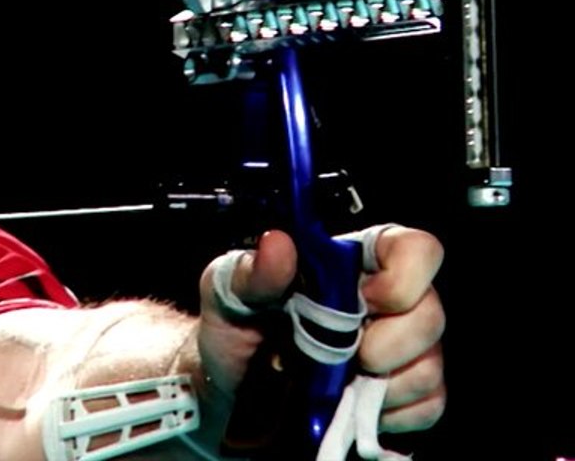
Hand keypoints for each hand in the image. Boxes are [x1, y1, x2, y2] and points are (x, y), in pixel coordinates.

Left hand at [197, 227, 445, 433]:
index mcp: (350, 264)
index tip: (364, 301)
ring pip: (430, 365)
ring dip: (382, 382)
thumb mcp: (227, 293)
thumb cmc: (233, 330)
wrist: (226, 392)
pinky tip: (350, 405)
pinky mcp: (403, 397)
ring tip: (334, 382)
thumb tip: (277, 244)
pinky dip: (389, 413)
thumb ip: (252, 271)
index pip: (413, 249)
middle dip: (390, 342)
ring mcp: (400, 352)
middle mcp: (386, 304)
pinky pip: (426, 407)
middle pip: (431, 312)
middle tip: (343, 354)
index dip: (404, 275)